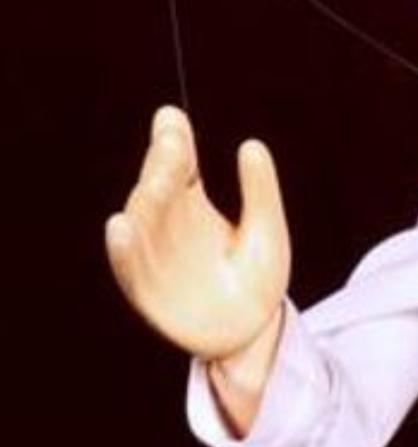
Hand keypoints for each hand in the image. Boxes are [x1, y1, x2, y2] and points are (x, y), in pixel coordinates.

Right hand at [105, 106, 290, 362]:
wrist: (255, 330)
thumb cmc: (258, 276)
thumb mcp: (268, 228)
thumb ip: (261, 190)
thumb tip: (251, 145)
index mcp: (193, 205)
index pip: (179, 166)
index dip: (173, 141)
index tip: (172, 116)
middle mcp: (169, 227)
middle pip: (159, 189)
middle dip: (163, 165)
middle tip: (173, 143)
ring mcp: (157, 258)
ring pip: (143, 224)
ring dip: (146, 201)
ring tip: (157, 180)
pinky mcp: (150, 292)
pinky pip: (132, 269)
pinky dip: (124, 249)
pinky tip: (120, 226)